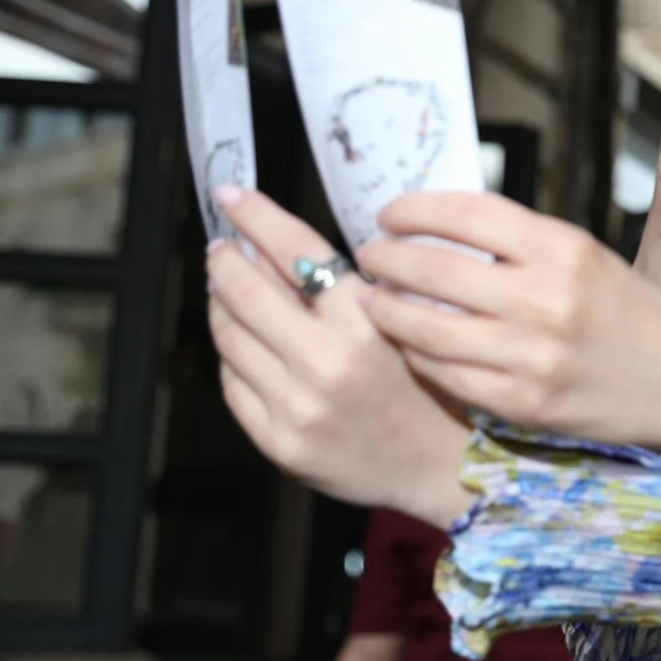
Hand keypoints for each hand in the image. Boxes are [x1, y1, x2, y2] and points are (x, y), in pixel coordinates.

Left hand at [205, 188, 473, 528]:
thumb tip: (269, 247)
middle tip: (220, 247)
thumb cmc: (427, 385)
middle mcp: (328, 363)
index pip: (296, 251)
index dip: (256, 216)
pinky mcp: (279, 441)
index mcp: (367, 323)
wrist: (439, 466)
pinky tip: (245, 343)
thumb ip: (341, 287)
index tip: (231, 195)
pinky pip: (233, 384)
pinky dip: (233, 355)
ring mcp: (298, 406)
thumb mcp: (401, 321)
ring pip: (230, 337)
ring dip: (221, 305)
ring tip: (227, 291)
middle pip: (246, 291)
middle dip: (224, 260)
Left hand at [360, 193, 660, 445]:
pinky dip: (416, 353)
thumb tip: (435, 227)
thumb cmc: (631, 313)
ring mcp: (532, 356)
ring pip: (424, 326)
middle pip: (432, 268)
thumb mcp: (585, 257)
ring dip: (386, 309)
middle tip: (369, 255)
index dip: (412, 209)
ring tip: (375, 300)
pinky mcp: (523, 403)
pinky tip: (410, 342)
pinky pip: (444, 372)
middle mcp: (546, 299)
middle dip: (385, 258)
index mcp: (563, 249)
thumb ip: (518, 244)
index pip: (464, 213)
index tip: (389, 213)